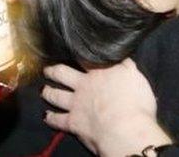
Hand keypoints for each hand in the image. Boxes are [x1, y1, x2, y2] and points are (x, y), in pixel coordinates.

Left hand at [42, 60, 170, 155]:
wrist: (125, 129)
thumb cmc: (135, 103)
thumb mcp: (135, 76)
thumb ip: (125, 65)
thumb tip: (120, 55)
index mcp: (100, 72)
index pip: (85, 57)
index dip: (76, 52)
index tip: (70, 49)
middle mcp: (84, 85)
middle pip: (63, 73)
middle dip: (54, 70)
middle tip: (47, 69)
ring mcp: (76, 104)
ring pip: (56, 94)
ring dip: (48, 92)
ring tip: (43, 89)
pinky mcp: (73, 122)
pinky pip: (57, 120)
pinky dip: (50, 118)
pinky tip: (46, 116)